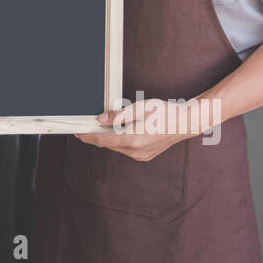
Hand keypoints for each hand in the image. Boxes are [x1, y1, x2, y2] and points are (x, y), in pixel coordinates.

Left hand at [73, 97, 199, 160]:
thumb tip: (101, 119)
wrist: (185, 123)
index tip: (77, 131)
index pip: (102, 139)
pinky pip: (124, 149)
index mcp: (133, 139)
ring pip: (115, 147)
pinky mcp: (144, 156)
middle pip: (107, 144)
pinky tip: (115, 132)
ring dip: (106, 138)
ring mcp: (140, 155)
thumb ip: (119, 114)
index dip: (87, 135)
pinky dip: (117, 141)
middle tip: (82, 128)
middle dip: (94, 136)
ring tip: (98, 127)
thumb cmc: (164, 112)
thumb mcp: (140, 107)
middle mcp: (135, 151)